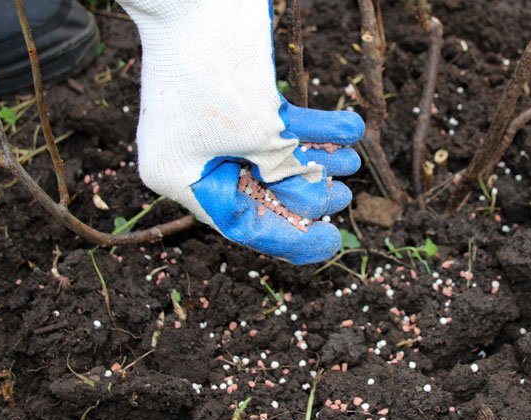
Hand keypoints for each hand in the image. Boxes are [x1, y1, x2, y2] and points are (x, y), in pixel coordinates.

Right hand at [117, 0, 362, 263]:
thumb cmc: (219, 66)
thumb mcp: (259, 135)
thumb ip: (284, 169)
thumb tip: (309, 192)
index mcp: (179, 177)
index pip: (240, 223)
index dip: (291, 238)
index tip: (331, 242)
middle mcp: (192, 155)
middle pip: (259, 192)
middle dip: (306, 193)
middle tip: (343, 196)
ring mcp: (213, 126)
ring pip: (272, 156)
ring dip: (315, 157)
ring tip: (351, 162)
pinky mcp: (235, 98)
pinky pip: (276, 122)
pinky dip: (312, 125)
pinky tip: (350, 128)